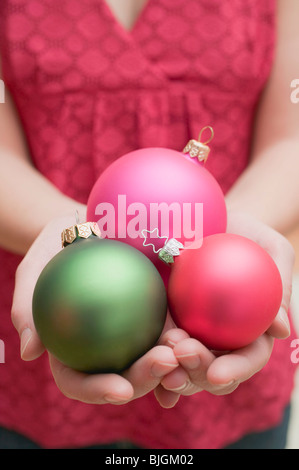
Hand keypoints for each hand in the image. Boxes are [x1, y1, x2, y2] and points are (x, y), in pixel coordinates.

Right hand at [11, 214, 177, 404]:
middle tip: (165, 362)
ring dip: (173, 365)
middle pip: (122, 378)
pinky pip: (169, 331)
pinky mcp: (154, 316)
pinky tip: (195, 335)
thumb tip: (30, 353)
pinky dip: (183, 340)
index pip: (79, 380)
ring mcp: (130, 335)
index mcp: (70, 349)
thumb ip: (26, 306)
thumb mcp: (35, 266)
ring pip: (151, 360)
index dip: (97, 391)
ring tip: (186, 352)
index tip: (120, 389)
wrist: (89, 225)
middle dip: (145, 380)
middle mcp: (102, 349)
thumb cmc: (56, 246)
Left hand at [154, 211, 294, 407]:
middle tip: (182, 353)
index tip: (218, 373)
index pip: (248, 357)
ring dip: (170, 370)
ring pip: (181, 364)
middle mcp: (219, 338)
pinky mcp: (163, 320)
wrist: (212, 217)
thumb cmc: (248, 233)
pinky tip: (137, 360)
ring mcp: (190, 331)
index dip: (235, 370)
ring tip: (159, 357)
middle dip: (197, 373)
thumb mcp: (273, 249)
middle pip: (211, 369)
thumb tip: (281, 331)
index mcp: (250, 330)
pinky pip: (154, 344)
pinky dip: (148, 359)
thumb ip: (281, 285)